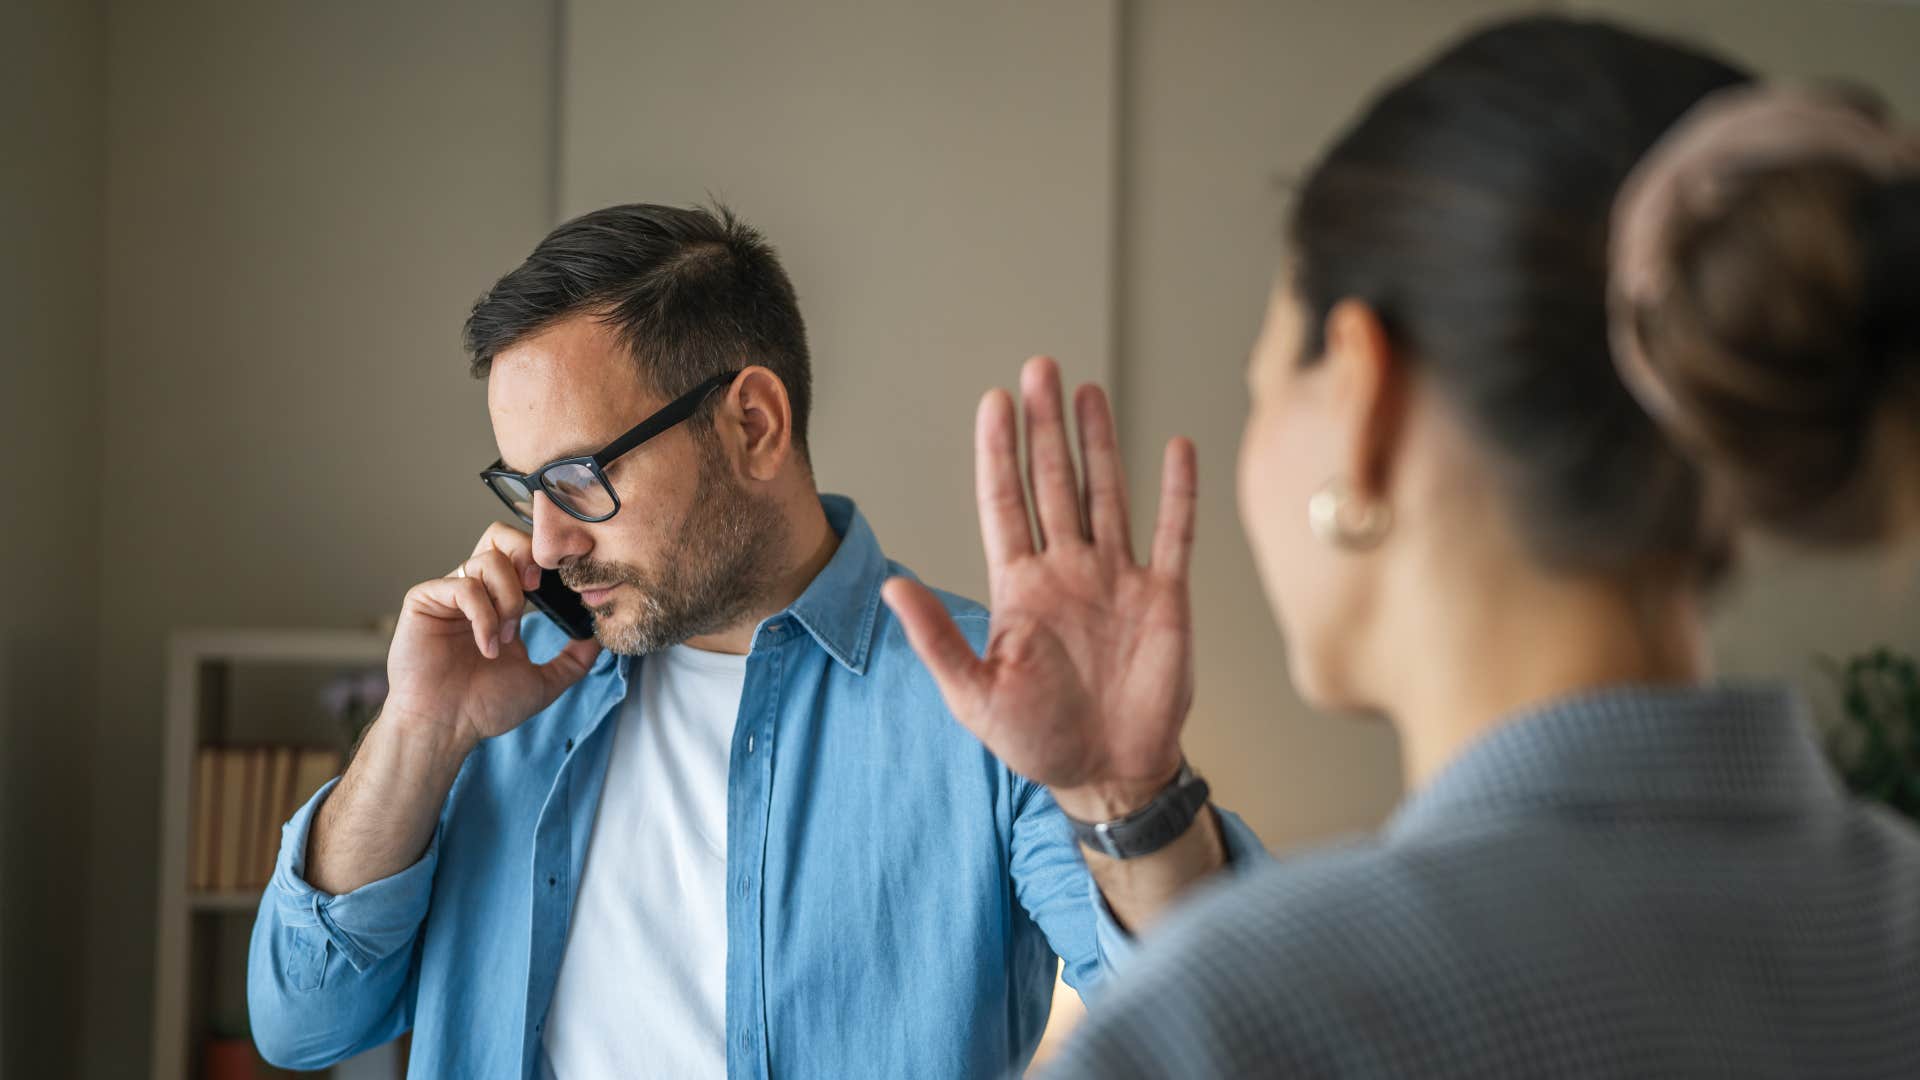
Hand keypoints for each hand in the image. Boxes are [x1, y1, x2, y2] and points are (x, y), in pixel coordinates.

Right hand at [383, 521, 601, 750]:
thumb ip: (573, 659)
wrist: (445, 729)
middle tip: (537, 588)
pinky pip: (463, 585)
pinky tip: (488, 646)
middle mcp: (474, 591)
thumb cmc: (483, 708)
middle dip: (526, 555)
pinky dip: (484, 615)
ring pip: (488, 560)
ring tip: (506, 638)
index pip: (521, 555)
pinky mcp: (424, 600)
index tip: (568, 581)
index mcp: (499, 602)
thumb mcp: (542, 682)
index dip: (546, 559)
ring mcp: (447, 593)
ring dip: (508, 599)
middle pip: (500, 536)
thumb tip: (599, 638)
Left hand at [883, 356, 1197, 820]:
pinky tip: (1175, 449)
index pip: (1005, 503)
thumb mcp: (975, 694)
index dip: (1000, 453)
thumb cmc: (1037, 740)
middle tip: (1040, 368)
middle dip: (1045, 427)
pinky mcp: (1164, 597)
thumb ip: (938, 638)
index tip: (994, 402)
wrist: (1109, 774)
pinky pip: (1174, 533)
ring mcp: (1117, 579)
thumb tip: (892, 586)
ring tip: (1087, 390)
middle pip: (1054, 482)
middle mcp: (1068, 571)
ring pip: (1107, 494)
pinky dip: (1176, 492)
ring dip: (1099, 443)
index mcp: (1020, 588)